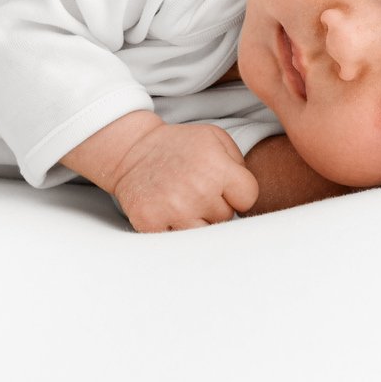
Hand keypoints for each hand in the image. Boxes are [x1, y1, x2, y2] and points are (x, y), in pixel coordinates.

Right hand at [111, 122, 259, 231]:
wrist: (132, 151)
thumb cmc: (179, 146)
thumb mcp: (216, 139)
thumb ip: (240, 164)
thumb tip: (247, 197)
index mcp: (215, 167)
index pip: (248, 198)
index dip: (237, 192)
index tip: (222, 185)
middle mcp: (197, 190)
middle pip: (226, 218)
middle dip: (216, 207)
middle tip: (198, 191)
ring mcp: (172, 209)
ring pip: (206, 235)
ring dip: (199, 222)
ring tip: (186, 203)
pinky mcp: (150, 223)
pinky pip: (179, 242)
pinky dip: (176, 230)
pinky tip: (169, 212)